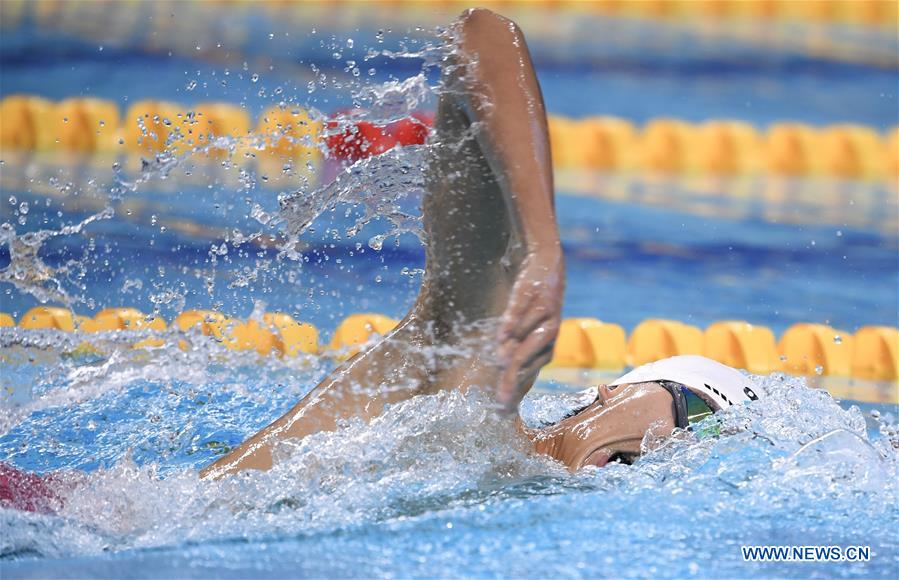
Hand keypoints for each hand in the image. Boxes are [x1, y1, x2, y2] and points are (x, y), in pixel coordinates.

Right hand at [496, 248, 563, 413]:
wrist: (547, 263)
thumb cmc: (535, 302)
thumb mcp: (528, 327)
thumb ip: (516, 348)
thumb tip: (502, 371)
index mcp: (547, 343)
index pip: (530, 371)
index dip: (516, 387)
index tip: (501, 405)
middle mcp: (549, 330)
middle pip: (529, 358)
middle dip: (515, 378)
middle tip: (500, 397)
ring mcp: (543, 311)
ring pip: (528, 334)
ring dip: (514, 349)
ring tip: (500, 363)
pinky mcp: (533, 292)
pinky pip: (522, 309)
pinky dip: (512, 321)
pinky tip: (502, 333)